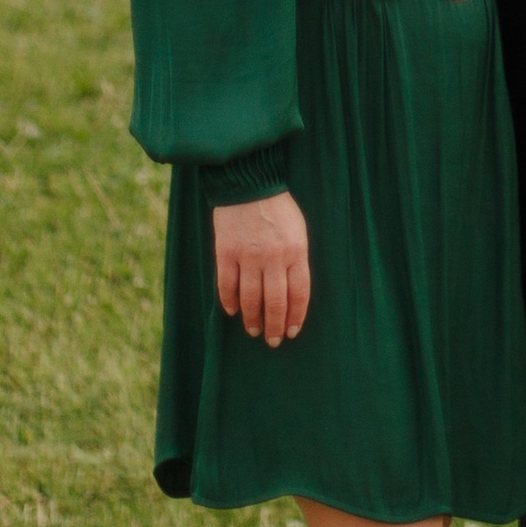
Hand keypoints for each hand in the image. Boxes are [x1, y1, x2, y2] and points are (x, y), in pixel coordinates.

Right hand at [213, 192, 311, 344]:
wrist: (250, 185)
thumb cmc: (278, 209)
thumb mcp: (298, 232)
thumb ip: (296, 260)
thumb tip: (293, 293)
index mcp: (296, 252)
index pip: (299, 293)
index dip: (295, 316)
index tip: (292, 331)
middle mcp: (273, 257)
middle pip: (275, 302)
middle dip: (274, 326)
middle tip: (272, 341)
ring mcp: (248, 256)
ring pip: (250, 298)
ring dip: (252, 319)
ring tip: (253, 331)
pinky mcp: (226, 252)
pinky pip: (227, 285)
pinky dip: (229, 302)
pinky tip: (232, 312)